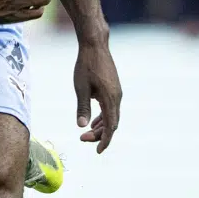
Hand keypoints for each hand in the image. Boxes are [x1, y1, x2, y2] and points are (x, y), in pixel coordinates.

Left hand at [73, 38, 120, 152]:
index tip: (97, 151)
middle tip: (82, 139)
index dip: (104, 140)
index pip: (110, 127)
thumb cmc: (85, 65)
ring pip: (112, 116)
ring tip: (86, 133)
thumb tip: (81, 126)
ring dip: (101, 127)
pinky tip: (93, 121)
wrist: (95, 45)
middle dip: (99, 135)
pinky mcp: (114, 88)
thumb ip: (82, 108)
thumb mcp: (80, 88)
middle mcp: (117, 97)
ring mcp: (117, 92)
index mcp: (110, 99)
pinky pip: (111, 108)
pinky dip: (103, 117)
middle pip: (112, 124)